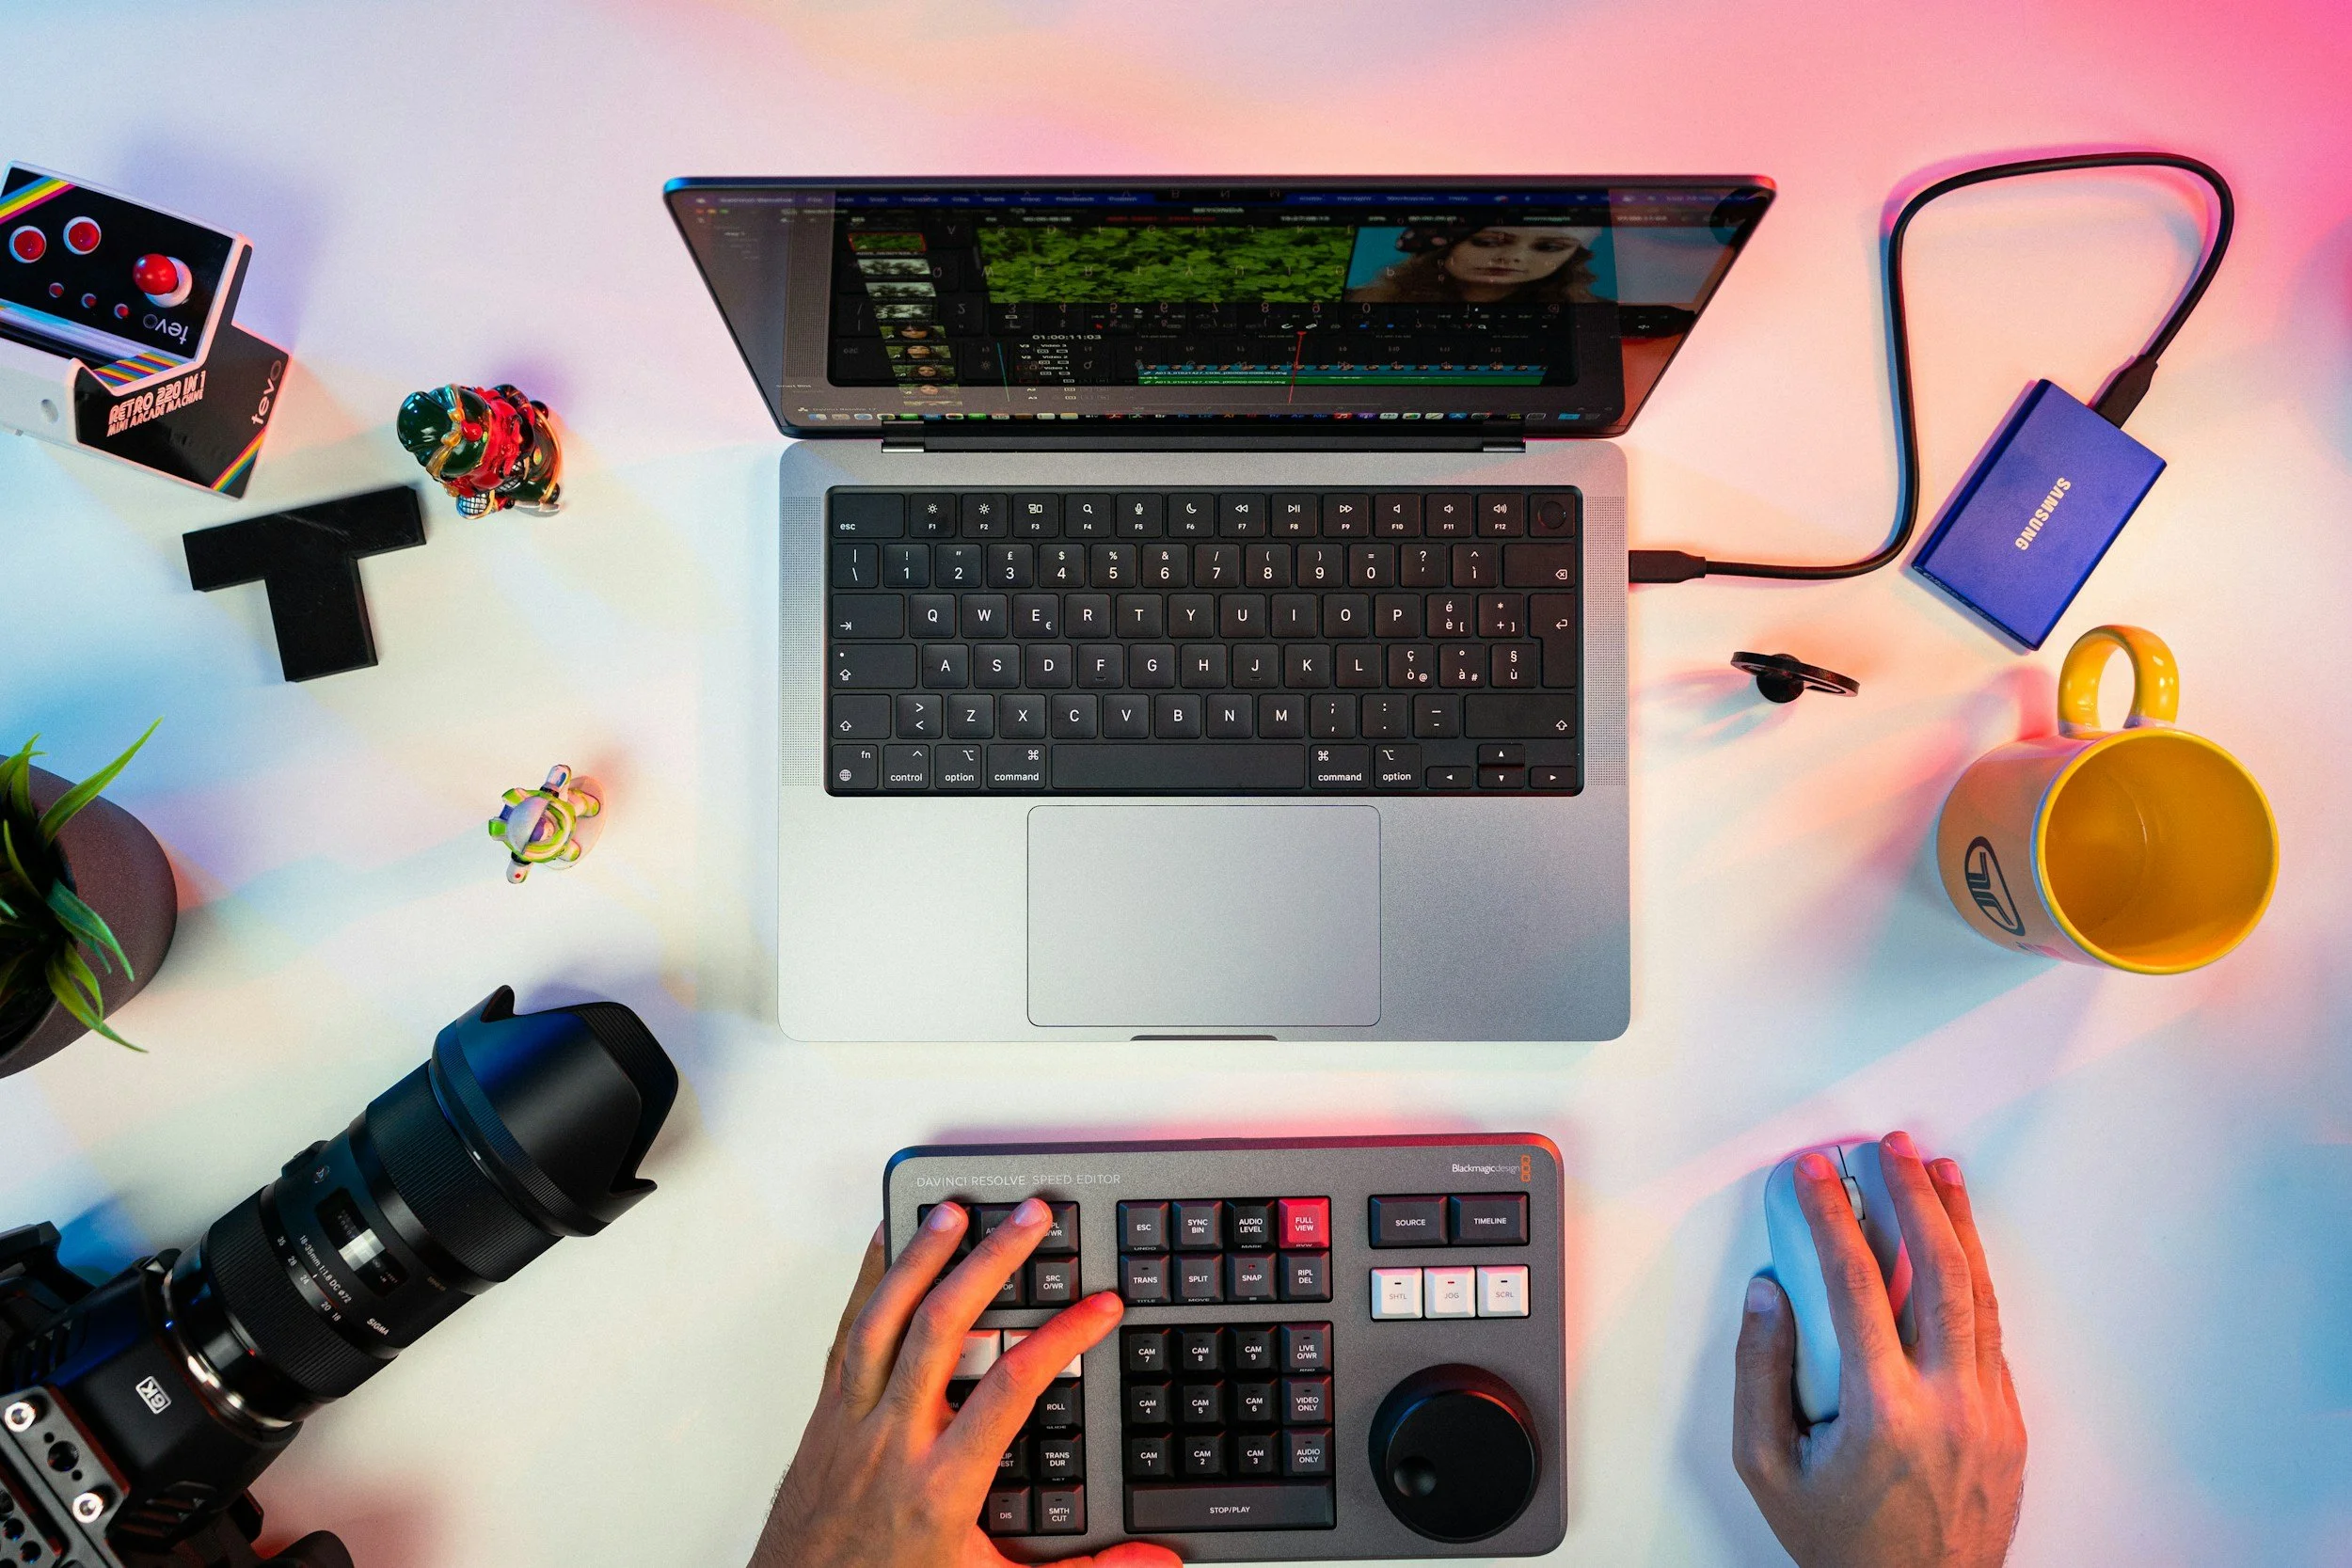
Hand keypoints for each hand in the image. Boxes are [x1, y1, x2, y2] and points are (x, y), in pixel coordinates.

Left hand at [751, 1197, 1179, 1567]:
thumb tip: (1153, 1564)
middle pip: (942, 1329)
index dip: (1062, 1338)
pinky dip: (866, 1283)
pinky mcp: (825, 1416)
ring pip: (884, 1320)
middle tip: (1029, 1218)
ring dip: (921, 1257)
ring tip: (954, 1210)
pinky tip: (885, 1245)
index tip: (1100, 1307)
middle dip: (990, 1262)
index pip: (1012, 1389)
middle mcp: (894, 1442)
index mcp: (942, 1485)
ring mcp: (852, 1423)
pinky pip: (845, 1335)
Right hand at [1732, 1133, 2026, 1567]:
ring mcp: (1989, 1411)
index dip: (1832, 1216)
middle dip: (1912, 1196)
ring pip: (1978, 1292)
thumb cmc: (1842, 1544)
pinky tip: (1959, 1246)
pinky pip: (1990, 1329)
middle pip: (1937, 1270)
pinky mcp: (2008, 1421)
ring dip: (1957, 1223)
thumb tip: (1769, 1294)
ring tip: (1939, 1171)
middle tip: (1889, 1149)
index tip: (1814, 1174)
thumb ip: (1759, 1371)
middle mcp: (1949, 1404)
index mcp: (1884, 1412)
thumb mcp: (1768, 1466)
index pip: (1856, 1284)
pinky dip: (1973, 1275)